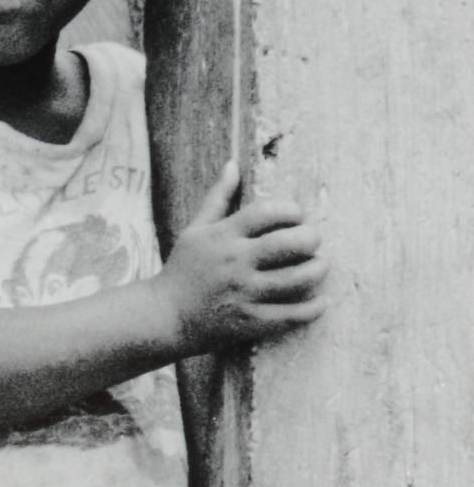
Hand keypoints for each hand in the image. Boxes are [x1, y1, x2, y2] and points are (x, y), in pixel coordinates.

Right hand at [156, 162, 326, 355]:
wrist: (165, 316)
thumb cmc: (183, 270)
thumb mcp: (195, 230)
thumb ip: (218, 198)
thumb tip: (233, 165)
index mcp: (223, 236)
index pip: (268, 212)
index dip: (292, 210)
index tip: (297, 217)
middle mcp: (236, 263)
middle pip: (290, 243)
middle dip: (311, 238)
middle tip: (313, 241)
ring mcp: (244, 294)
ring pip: (298, 279)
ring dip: (318, 270)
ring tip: (319, 266)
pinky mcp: (250, 322)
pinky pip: (292, 315)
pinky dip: (313, 308)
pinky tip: (320, 301)